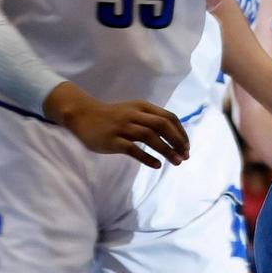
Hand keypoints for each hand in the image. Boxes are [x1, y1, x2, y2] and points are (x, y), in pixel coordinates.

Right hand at [43, 82, 189, 168]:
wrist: (84, 115)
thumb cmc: (113, 116)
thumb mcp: (134, 111)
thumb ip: (151, 119)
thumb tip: (174, 135)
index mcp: (143, 107)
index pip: (169, 117)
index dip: (181, 132)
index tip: (187, 146)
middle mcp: (135, 114)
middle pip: (163, 125)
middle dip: (177, 141)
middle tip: (186, 156)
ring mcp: (123, 127)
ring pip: (150, 137)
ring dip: (166, 150)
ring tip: (176, 162)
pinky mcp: (112, 140)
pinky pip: (133, 149)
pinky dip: (147, 157)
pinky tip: (157, 165)